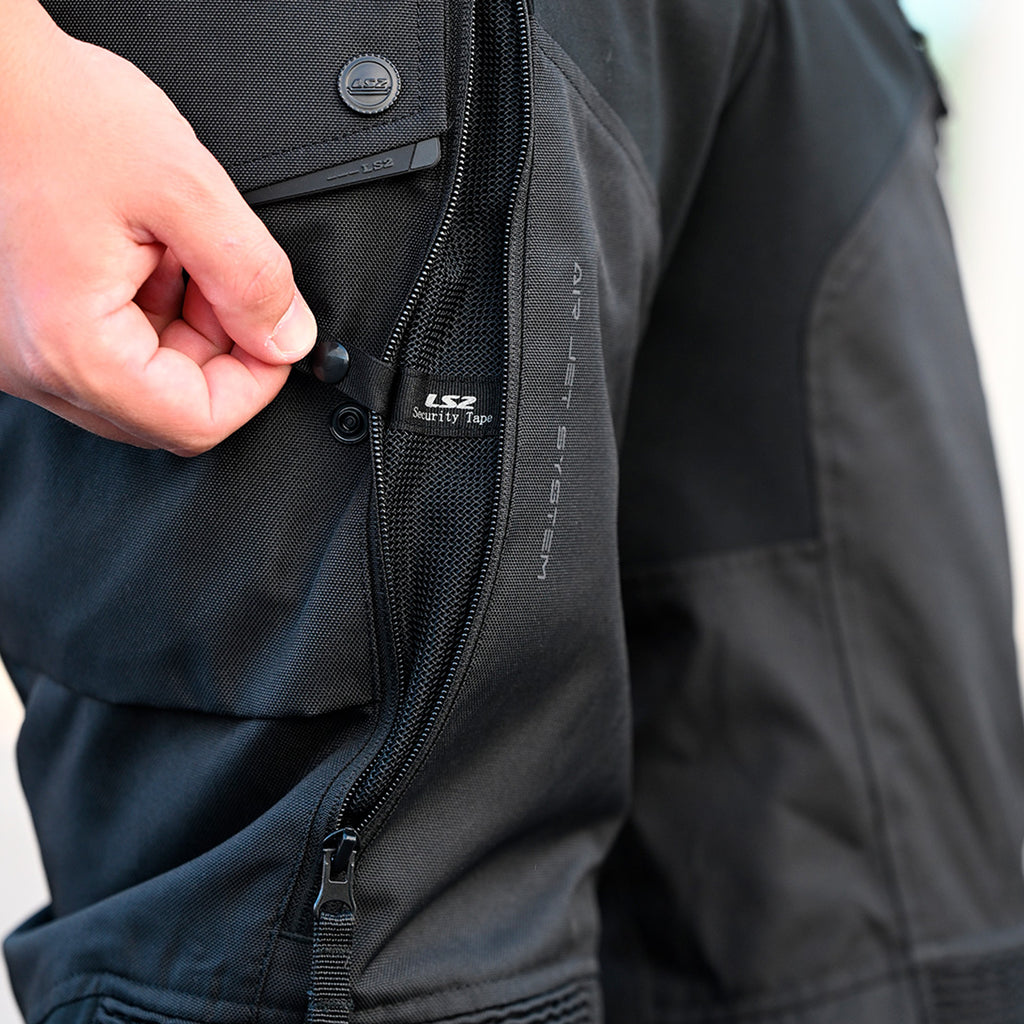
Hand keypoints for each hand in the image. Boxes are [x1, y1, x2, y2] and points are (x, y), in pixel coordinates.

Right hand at [0, 1, 316, 454]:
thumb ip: (251, 278)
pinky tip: (150, 259)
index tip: (277, 336)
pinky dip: (151, 316)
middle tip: (225, 282)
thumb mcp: (183, 189)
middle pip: (169, 410)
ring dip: (188, 331)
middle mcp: (36, 366)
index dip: (256, 384)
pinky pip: (110, 354)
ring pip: (143, 384)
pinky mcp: (26, 331)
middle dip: (221, 353)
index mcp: (72, 346)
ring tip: (180, 255)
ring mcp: (24, 353)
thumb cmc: (54, 111)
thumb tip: (289, 340)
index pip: (196, 424)